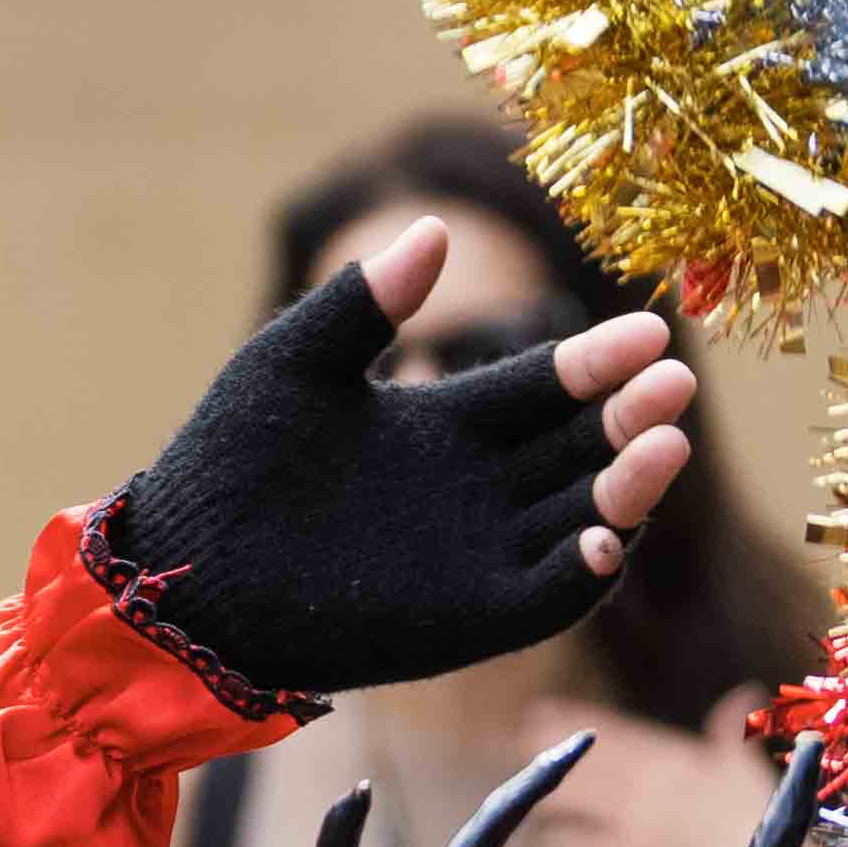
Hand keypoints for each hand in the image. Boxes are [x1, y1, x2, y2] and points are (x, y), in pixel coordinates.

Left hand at [104, 217, 699, 707]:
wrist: (181, 571)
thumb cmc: (226, 463)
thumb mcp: (290, 365)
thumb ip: (362, 304)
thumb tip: (432, 227)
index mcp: (448, 425)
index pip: (548, 387)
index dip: (599, 361)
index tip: (648, 331)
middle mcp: (478, 490)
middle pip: (584, 448)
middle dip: (632, 417)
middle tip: (666, 385)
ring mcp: (478, 555)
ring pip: (585, 518)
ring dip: (629, 487)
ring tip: (660, 445)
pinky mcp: (466, 619)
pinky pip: (546, 598)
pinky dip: (582, 574)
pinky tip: (600, 539)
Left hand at [518, 695, 801, 846]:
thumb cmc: (768, 824)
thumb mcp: (749, 770)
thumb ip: (734, 733)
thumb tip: (745, 694)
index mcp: (681, 763)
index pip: (621, 736)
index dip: (581, 722)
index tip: (546, 710)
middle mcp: (655, 789)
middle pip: (593, 763)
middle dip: (554, 748)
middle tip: (521, 735)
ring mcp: (642, 826)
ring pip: (583, 801)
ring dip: (553, 791)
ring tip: (523, 782)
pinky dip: (566, 846)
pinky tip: (546, 843)